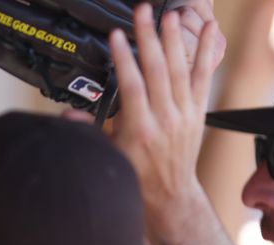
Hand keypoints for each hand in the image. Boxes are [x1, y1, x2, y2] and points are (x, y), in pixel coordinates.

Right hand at [109, 4, 219, 244]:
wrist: (168, 198)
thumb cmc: (136, 179)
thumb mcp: (106, 157)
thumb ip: (88, 133)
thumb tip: (67, 116)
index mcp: (140, 130)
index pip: (132, 87)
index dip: (124, 60)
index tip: (116, 36)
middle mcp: (165, 119)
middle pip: (158, 70)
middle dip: (148, 38)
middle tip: (142, 13)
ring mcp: (184, 114)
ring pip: (180, 69)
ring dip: (173, 39)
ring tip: (169, 14)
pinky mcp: (196, 111)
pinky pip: (202, 76)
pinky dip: (205, 51)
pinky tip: (207, 30)